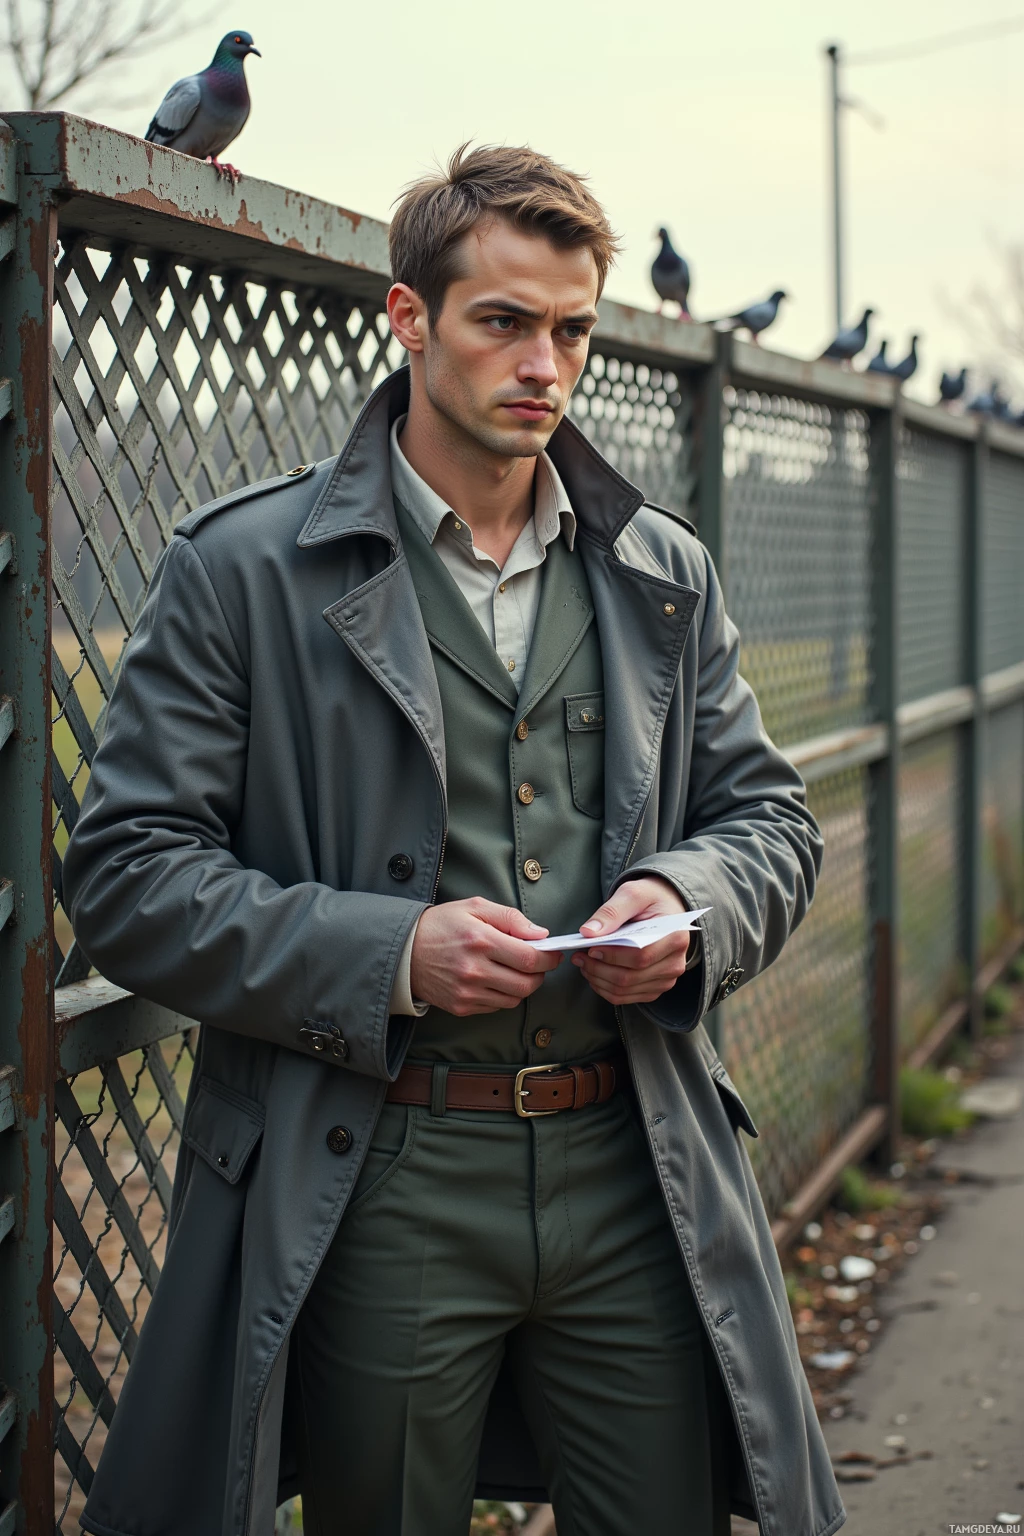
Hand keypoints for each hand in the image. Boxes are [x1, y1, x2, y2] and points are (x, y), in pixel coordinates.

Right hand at [409, 897, 562, 1014]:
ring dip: (522, 985)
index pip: (530, 958)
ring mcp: (467, 992)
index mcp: (481, 941)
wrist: (403, 951)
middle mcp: (475, 970)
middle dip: (540, 974)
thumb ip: (510, 918)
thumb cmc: (441, 925)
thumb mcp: (474, 907)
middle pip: (527, 984)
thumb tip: (540, 934)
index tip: (554, 953)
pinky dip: (503, 995)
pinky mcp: (461, 1007)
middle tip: (538, 963)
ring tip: (514, 970)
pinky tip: (494, 979)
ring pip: (514, 998)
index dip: (549, 958)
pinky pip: (496, 1006)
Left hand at [572, 877, 689, 1006]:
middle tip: (578, 956)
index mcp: (675, 937)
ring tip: (583, 963)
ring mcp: (666, 979)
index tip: (590, 948)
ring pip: (625, 990)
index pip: (641, 956)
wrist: (664, 908)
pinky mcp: (655, 988)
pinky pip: (625, 997)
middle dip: (598, 969)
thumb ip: (611, 911)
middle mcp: (675, 963)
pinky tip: (594, 974)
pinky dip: (605, 988)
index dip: (612, 956)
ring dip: (598, 980)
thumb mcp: (632, 893)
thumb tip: (588, 932)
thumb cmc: (650, 899)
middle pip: (630, 977)